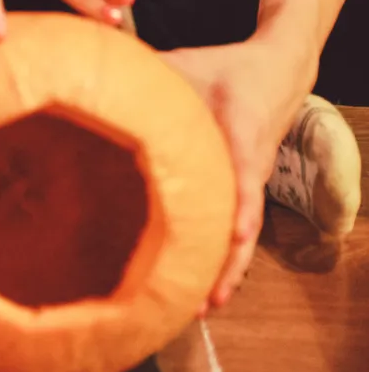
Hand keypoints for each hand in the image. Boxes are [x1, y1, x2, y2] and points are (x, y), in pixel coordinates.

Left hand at [161, 39, 316, 311]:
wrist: (276, 70)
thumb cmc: (223, 68)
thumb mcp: (186, 63)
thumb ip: (146, 69)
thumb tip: (96, 69)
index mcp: (240, 132)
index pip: (244, 173)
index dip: (239, 204)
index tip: (233, 234)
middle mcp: (251, 166)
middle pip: (245, 222)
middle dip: (226, 262)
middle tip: (204, 300)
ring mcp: (250, 182)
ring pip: (242, 234)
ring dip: (224, 270)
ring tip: (201, 308)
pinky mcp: (244, 187)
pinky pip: (235, 227)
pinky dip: (221, 256)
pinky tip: (200, 286)